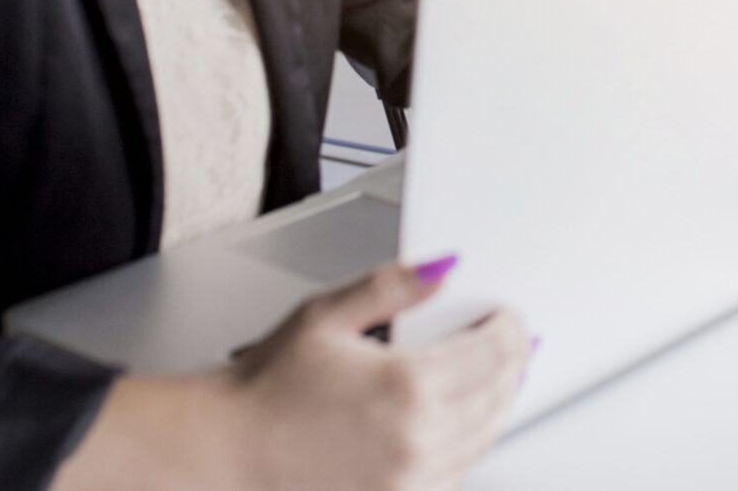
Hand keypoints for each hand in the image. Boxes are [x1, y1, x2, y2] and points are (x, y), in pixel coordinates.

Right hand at [54, 259, 528, 490]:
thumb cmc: (264, 390)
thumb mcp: (326, 315)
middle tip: (513, 341)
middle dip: (512, 362)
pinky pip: (458, 473)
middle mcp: (416, 439)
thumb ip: (392, 286)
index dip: (510, 329)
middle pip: (498, 395)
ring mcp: (410, 480)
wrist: (225, 453)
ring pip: (484, 438)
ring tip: (497, 377)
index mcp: (406, 386)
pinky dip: (472, 444)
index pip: (493, 353)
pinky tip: (465, 424)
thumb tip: (443, 268)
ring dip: (499, 404)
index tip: (508, 317)